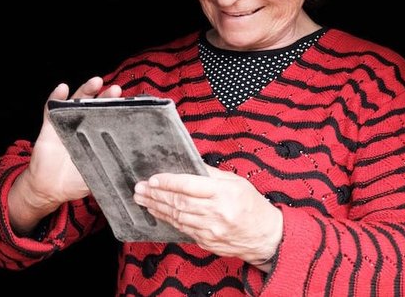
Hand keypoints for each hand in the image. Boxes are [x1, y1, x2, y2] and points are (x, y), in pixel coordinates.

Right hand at [8, 76, 121, 233]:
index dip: (117, 109)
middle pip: (94, 106)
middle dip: (105, 96)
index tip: (130, 103)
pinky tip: (62, 89)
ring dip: (85, 90)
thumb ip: (113, 170)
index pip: (108, 118)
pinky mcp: (49, 127)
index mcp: (94, 137)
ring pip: (75, 102)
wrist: (50, 189)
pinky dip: (55, 97)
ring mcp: (65, 125)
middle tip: (116, 89)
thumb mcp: (99, 176)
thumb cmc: (74, 182)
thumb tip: (136, 170)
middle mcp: (81, 127)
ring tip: (96, 81)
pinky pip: (51, 109)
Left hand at [133, 166, 281, 270]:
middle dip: (155, 195)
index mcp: (224, 193)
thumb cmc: (251, 205)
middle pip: (178, 202)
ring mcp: (211, 230)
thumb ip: (211, 174)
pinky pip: (182, 229)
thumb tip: (188, 163)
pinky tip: (157, 212)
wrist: (265, 237)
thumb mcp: (236, 182)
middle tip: (139, 188)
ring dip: (156, 207)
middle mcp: (216, 213)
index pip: (189, 185)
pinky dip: (168, 219)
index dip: (168, 182)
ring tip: (141, 199)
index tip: (152, 179)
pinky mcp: (206, 242)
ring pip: (177, 217)